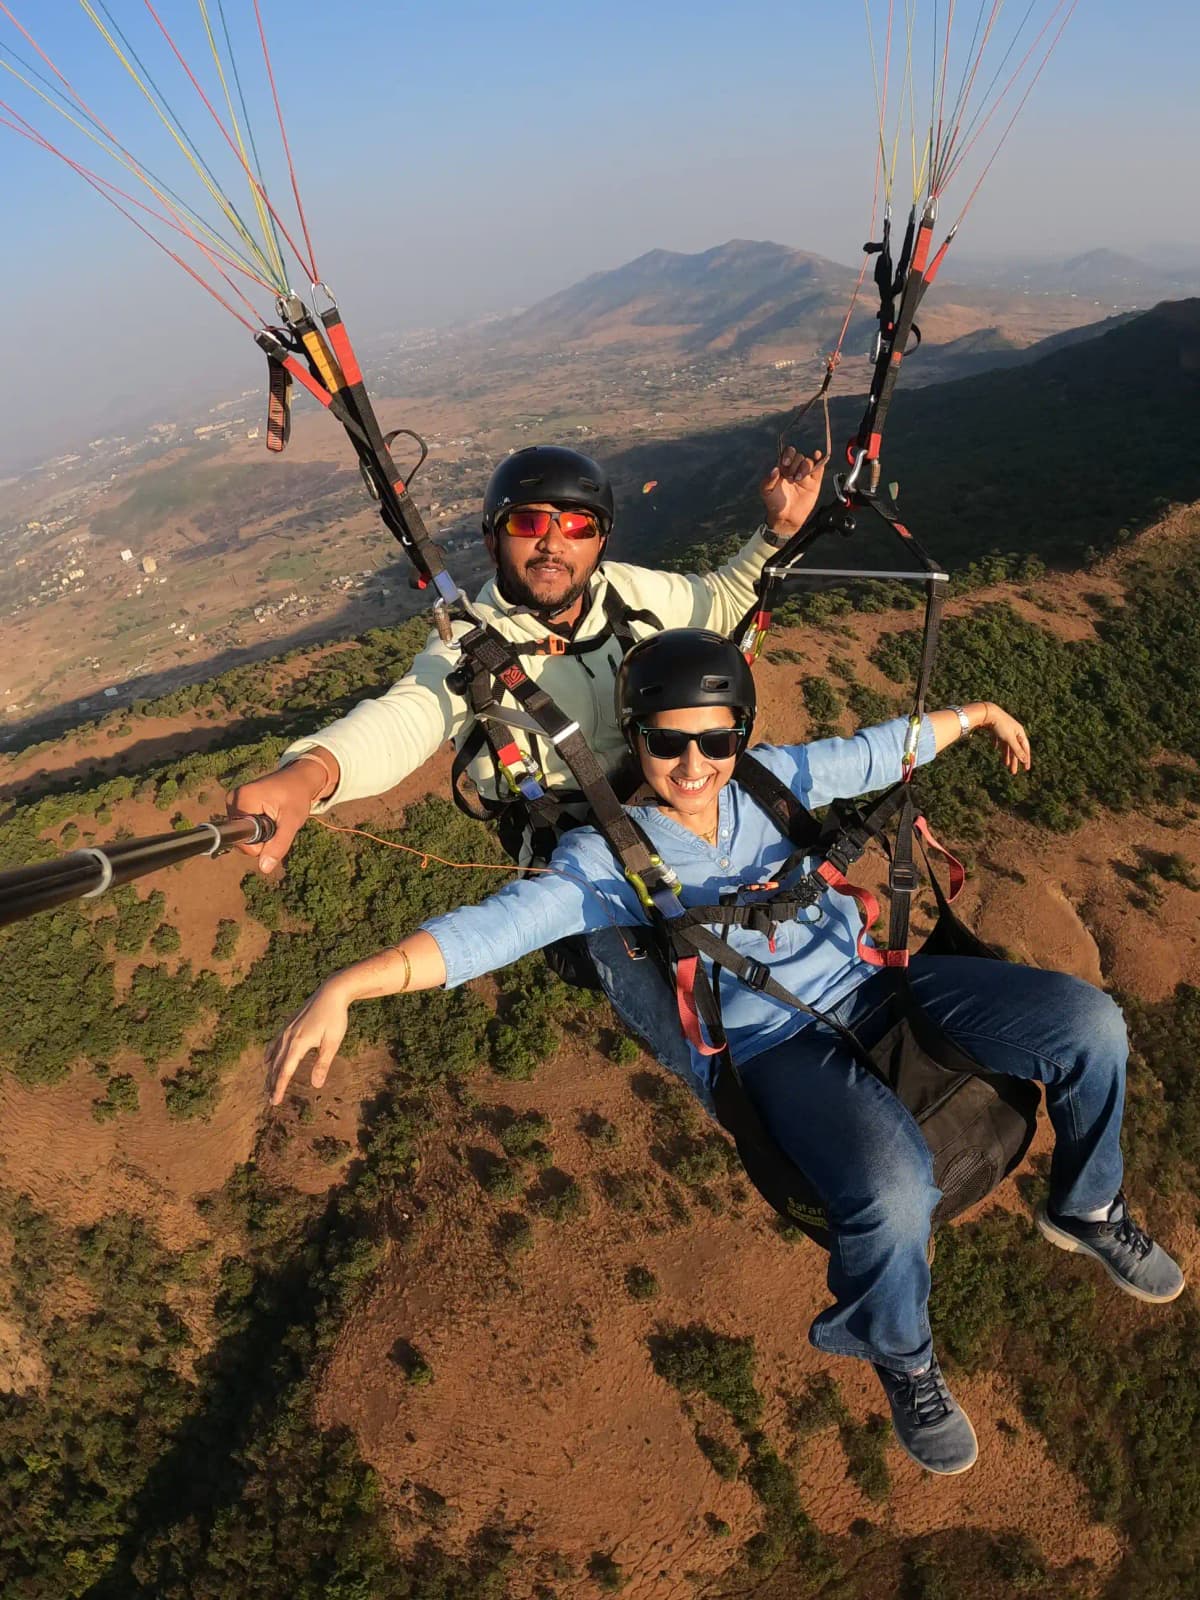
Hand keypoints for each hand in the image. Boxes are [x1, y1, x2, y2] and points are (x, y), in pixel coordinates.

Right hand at [227, 760, 325, 872]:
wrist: (299, 779)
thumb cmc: (297, 797)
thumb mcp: (291, 822)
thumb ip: (278, 845)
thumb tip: (265, 868)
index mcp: (242, 799)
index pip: (241, 839)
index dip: (258, 844)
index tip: (274, 830)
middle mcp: (232, 798)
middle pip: (241, 837)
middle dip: (260, 838)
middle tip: (277, 822)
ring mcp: (232, 801)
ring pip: (242, 834)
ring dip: (259, 833)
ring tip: (273, 817)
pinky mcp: (236, 804)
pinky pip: (243, 827)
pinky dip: (256, 827)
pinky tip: (267, 816)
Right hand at [265, 979, 351, 1104]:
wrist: (331, 992)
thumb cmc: (335, 1017)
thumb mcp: (332, 1042)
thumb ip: (323, 1064)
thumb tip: (316, 1085)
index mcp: (298, 1044)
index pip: (285, 1071)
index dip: (279, 1088)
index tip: (275, 1102)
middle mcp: (288, 1038)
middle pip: (276, 1066)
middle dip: (273, 1083)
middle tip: (270, 1100)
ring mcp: (286, 1030)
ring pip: (273, 1055)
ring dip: (270, 1072)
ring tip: (268, 1085)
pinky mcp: (288, 1025)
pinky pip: (274, 1043)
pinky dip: (269, 1055)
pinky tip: (267, 1061)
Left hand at [760, 446, 825, 536]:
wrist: (786, 518)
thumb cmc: (774, 504)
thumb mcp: (766, 491)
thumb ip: (769, 480)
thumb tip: (775, 469)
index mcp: (783, 468)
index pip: (787, 454)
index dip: (788, 455)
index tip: (785, 463)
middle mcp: (794, 469)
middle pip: (799, 457)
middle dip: (794, 464)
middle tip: (790, 477)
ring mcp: (805, 475)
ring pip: (808, 462)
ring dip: (804, 467)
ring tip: (798, 479)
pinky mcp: (814, 482)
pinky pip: (819, 469)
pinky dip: (820, 461)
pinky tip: (817, 456)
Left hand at [980, 704, 1030, 774]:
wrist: (988, 713)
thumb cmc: (1000, 725)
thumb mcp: (1009, 739)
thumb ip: (1017, 750)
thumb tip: (1025, 760)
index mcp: (1020, 732)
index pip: (1025, 748)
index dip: (1026, 758)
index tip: (1026, 769)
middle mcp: (1014, 731)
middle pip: (1015, 748)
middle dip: (1015, 760)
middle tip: (1013, 772)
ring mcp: (1005, 729)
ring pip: (1007, 745)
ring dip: (1006, 755)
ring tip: (1005, 764)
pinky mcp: (995, 728)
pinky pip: (998, 738)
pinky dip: (997, 744)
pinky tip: (994, 748)